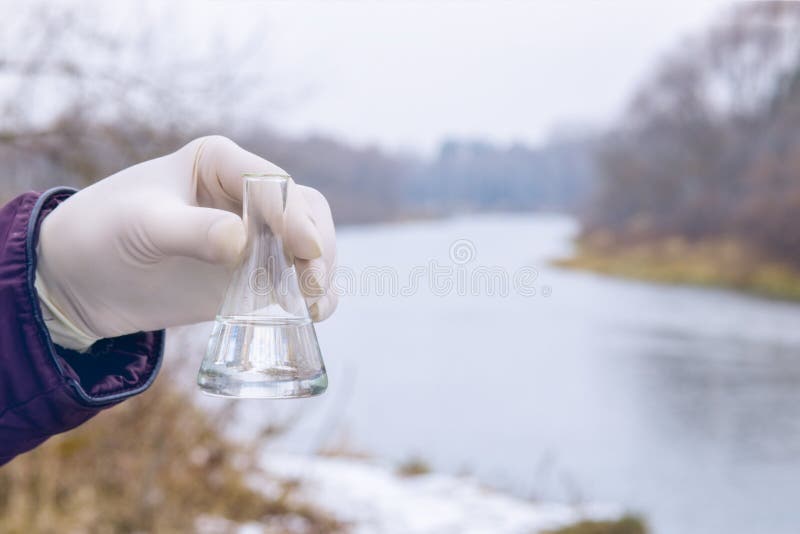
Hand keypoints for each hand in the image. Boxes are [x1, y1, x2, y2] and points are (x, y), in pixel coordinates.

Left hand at [35, 136, 337, 349]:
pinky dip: (313, 297)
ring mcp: (255, 236)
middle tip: (313, 283)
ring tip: (315, 304)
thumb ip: (191, 231)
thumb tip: (242, 243)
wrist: (83, 280)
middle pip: (305, 211)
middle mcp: (247, 196)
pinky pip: (297, 281)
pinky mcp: (254, 274)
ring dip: (322, 271)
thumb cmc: (103, 233)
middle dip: (317, 244)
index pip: (272, 183)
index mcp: (222, 163)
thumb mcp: (142, 225)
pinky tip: (313, 315)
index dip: (293, 215)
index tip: (305, 250)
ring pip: (311, 245)